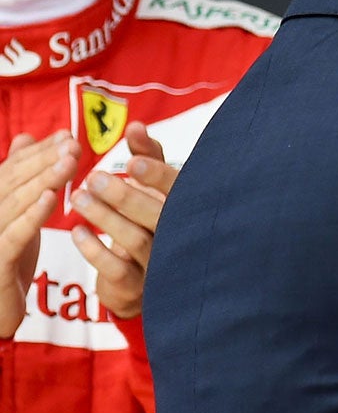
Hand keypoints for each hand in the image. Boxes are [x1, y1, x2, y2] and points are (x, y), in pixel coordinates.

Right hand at [0, 131, 78, 335]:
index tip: (67, 136)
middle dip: (44, 160)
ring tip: (69, 162)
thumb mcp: (16, 216)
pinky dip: (32, 214)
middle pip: (14, 182)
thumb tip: (26, 138)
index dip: (39, 152)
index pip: (13, 171)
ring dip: (43, 180)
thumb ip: (19, 179)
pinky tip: (51, 198)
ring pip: (15, 203)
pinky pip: (14, 234)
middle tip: (73, 144)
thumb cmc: (7, 259)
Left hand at [68, 121, 178, 320]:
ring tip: (78, 196)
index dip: (158, 177)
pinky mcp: (139, 287)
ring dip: (106, 217)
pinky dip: (95, 250)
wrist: (149, 278)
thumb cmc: (152, 220)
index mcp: (187, 208)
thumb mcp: (155, 186)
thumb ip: (148, 156)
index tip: (132, 162)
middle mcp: (180, 236)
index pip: (180, 190)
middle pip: (158, 216)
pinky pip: (118, 270)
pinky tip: (76, 231)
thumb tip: (135, 125)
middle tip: (94, 177)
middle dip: (125, 196)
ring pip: (137, 240)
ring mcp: (161, 263)